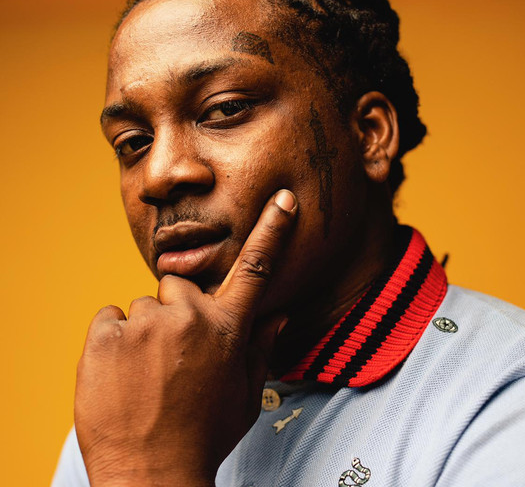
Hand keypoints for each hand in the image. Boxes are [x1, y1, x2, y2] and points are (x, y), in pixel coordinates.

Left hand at [74, 189, 296, 486]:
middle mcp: (190, 318)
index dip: (272, 230)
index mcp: (227, 330)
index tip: (282, 200)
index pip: (256, 269)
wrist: (150, 477)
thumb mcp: (244, 395)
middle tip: (171, 357)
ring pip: (142, 308)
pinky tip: (120, 376)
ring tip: (144, 377)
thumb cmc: (202, 436)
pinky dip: (112, 342)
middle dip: (175, 313)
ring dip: (142, 334)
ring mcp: (146, 324)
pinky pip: (109, 320)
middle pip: (178, 287)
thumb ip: (261, 347)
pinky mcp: (106, 335)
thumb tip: (279, 312)